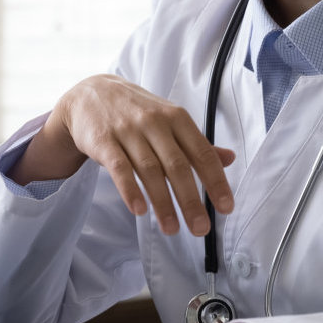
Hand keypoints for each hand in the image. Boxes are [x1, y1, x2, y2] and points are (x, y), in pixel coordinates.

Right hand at [13, 74, 235, 236]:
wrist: (92, 93)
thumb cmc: (138, 112)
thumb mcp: (170, 120)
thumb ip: (197, 143)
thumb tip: (230, 159)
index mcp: (177, 118)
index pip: (202, 153)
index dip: (216, 181)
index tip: (225, 208)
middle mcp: (155, 123)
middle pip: (177, 165)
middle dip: (191, 200)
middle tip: (201, 229)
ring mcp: (128, 130)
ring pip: (150, 170)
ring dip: (162, 203)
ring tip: (172, 229)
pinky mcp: (103, 140)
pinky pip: (118, 168)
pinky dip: (130, 190)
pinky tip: (140, 210)